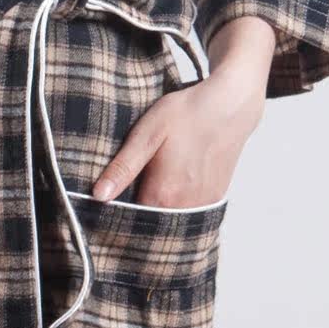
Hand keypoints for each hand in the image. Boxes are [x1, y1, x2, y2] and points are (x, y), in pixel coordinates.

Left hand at [86, 19, 272, 206]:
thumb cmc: (187, 114)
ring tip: (152, 182)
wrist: (230, 105)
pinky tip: (173, 182)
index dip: (116, 213)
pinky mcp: (215, 196)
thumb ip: (123, 168)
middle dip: (138, 213)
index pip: (131, 220)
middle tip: (128, 188)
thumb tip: (98, 196)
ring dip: (159, 208)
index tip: (106, 203)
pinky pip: (190, 211)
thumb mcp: (147, 135)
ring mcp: (203, 204)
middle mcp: (185, 206)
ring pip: (172, 217)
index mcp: (163, 194)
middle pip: (152, 222)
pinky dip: (178, 204)